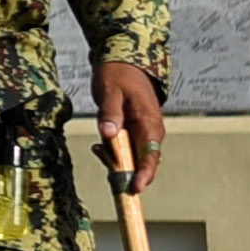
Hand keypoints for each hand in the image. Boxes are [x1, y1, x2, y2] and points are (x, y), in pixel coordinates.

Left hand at [95, 60, 169, 195]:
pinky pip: (125, 150)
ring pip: (131, 158)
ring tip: (99, 149)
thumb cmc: (119, 74)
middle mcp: (150, 132)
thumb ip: (110, 112)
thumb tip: (108, 134)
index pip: (151, 155)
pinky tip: (100, 146)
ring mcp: (142, 134)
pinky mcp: (133, 133)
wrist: (124, 62)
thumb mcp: (110, 91)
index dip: (144, 174)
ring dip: (115, 160)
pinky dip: (112, 152)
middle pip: (140, 162)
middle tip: (103, 159)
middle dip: (123, 170)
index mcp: (149, 123)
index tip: (135, 188)